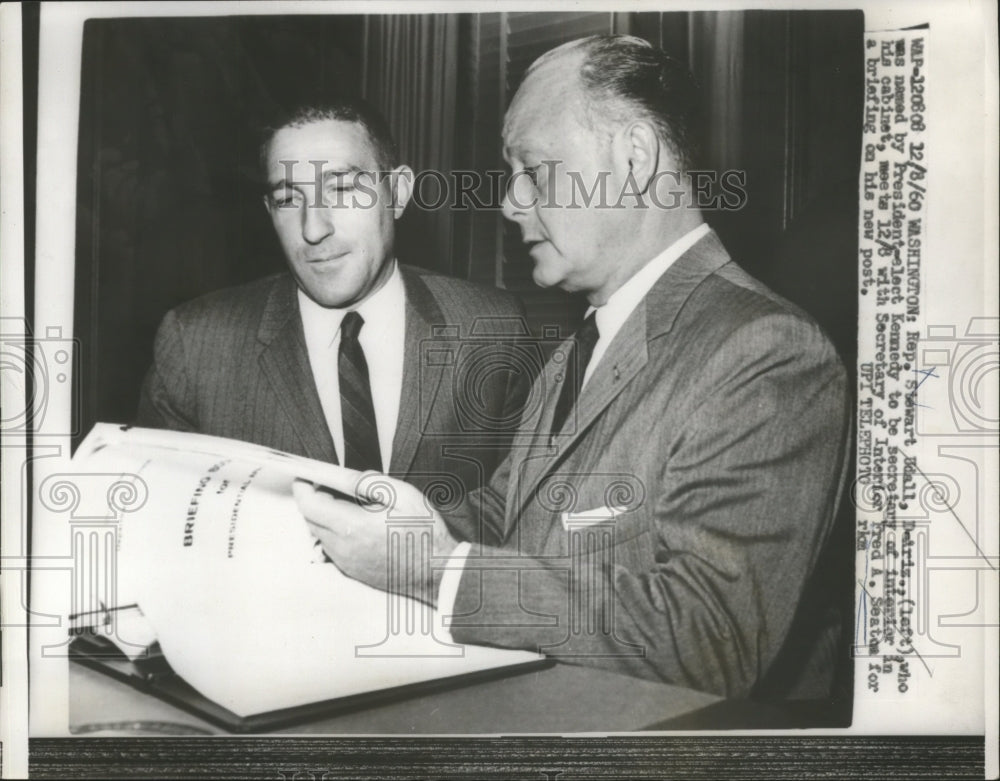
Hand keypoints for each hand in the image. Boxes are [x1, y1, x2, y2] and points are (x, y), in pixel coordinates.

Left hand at [292, 473, 459, 606]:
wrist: (437, 571)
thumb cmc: (424, 533)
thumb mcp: (402, 495)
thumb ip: (369, 481)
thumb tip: (344, 475)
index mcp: (353, 526)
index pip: (310, 505)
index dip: (303, 487)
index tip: (306, 475)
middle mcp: (344, 547)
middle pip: (310, 519)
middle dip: (314, 499)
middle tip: (331, 485)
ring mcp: (346, 562)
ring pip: (319, 534)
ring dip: (324, 516)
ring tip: (349, 504)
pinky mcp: (352, 571)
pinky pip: (331, 548)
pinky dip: (334, 532)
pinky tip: (357, 524)